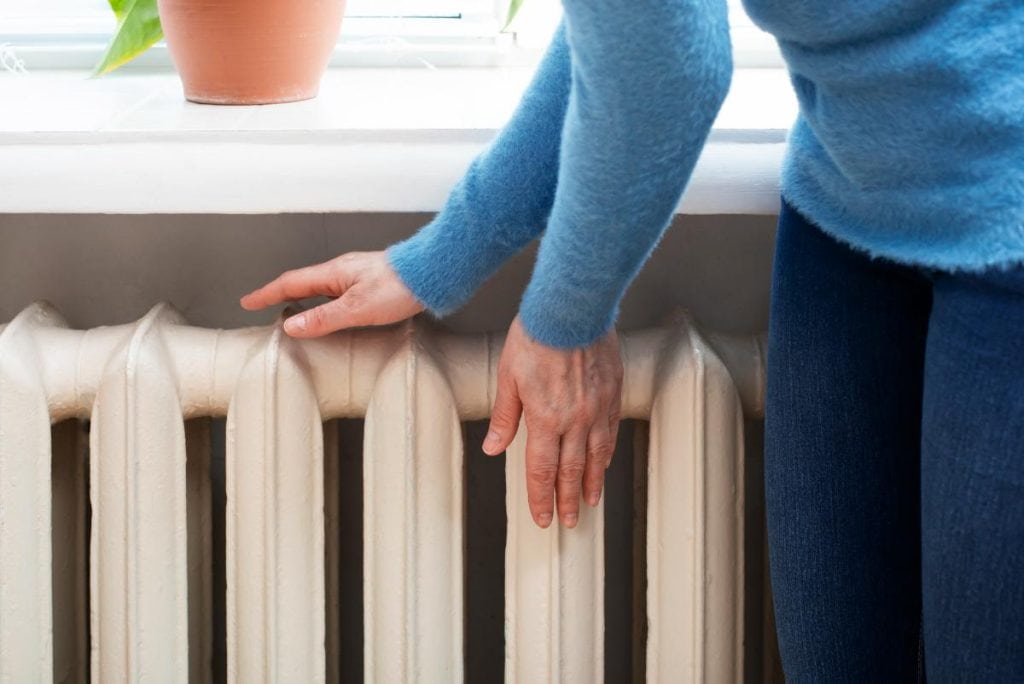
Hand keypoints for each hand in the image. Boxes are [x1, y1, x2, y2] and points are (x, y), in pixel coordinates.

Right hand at [240, 251, 423, 336]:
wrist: (433, 273)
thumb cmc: (400, 287)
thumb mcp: (357, 308)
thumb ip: (323, 318)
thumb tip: (291, 325)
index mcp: (333, 273)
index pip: (290, 283)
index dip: (267, 293)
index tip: (247, 302)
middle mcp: (343, 271)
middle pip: (304, 283)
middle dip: (281, 294)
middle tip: (264, 307)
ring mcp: (358, 275)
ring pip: (322, 287)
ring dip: (304, 299)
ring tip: (294, 313)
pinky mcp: (372, 282)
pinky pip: (338, 291)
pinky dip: (326, 301)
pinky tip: (334, 311)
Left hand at [483, 317, 622, 528]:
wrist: (571, 307)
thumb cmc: (536, 335)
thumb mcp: (508, 377)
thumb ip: (505, 417)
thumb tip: (494, 447)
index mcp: (545, 417)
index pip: (542, 470)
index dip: (541, 497)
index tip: (542, 517)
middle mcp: (574, 419)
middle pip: (571, 470)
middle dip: (568, 500)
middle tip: (569, 521)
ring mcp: (597, 407)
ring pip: (596, 456)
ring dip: (591, 483)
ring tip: (590, 501)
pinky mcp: (612, 393)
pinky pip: (610, 432)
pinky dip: (606, 454)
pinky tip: (604, 463)